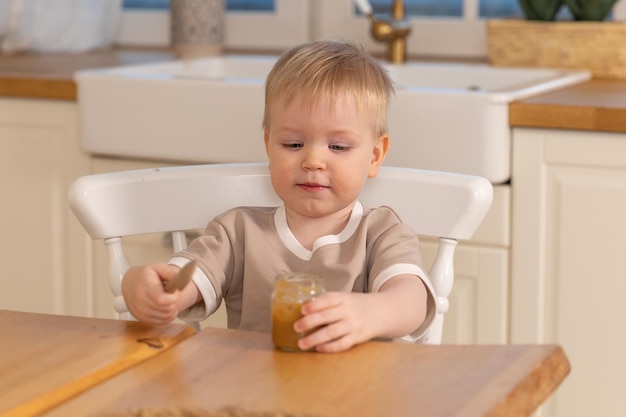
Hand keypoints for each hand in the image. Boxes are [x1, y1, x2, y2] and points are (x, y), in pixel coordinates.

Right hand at [121, 263, 183, 323]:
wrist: (129, 283)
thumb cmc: (146, 275)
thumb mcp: (158, 268)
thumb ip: (170, 272)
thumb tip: (183, 278)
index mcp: (145, 286)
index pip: (163, 300)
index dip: (174, 296)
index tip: (175, 290)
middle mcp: (140, 301)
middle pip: (167, 309)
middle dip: (174, 302)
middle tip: (171, 294)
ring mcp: (140, 311)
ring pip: (166, 317)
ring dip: (172, 310)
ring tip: (168, 300)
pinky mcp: (141, 318)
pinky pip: (162, 322)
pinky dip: (167, 316)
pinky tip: (165, 307)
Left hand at [294, 275, 427, 352]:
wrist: (383, 312)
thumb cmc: (358, 305)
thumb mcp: (346, 298)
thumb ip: (329, 303)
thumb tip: (304, 310)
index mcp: (344, 298)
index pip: (328, 299)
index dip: (315, 304)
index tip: (302, 309)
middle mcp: (348, 311)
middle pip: (327, 316)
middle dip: (309, 322)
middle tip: (296, 327)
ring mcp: (353, 325)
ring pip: (332, 332)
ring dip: (315, 338)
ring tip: (302, 344)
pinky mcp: (357, 337)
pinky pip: (342, 344)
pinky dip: (329, 347)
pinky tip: (319, 349)